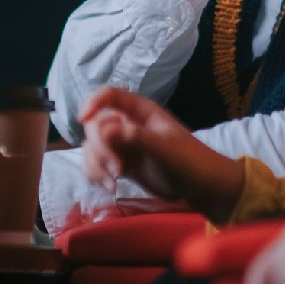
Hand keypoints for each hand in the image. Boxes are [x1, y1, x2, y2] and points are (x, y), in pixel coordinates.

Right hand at [79, 87, 244, 220]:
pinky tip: (111, 187)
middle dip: (101, 149)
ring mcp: (123, 144)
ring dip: (97, 165)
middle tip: (119, 171)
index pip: (110, 96)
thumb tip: (104, 129)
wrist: (201, 187)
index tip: (83, 119)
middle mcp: (127, 124)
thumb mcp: (165, 149)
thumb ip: (135, 138)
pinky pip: (96, 164)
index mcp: (141, 111)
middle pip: (96, 125)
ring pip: (92, 147)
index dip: (94, 102)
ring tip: (114, 183)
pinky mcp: (120, 164)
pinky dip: (96, 175)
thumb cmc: (190, 161)